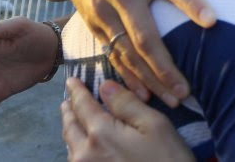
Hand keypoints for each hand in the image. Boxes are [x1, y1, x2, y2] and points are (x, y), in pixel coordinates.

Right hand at [39, 0, 215, 105]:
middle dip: (166, 64)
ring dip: (149, 78)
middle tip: (187, 88)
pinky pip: (114, 56)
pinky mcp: (95, 26)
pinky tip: (145, 95)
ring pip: (128, 52)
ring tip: (173, 98)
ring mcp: (105, 12)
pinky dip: (128, 77)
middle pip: (145, 34)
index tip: (212, 21)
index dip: (190, 1)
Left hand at [61, 78, 194, 161]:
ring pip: (70, 145)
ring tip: (73, 119)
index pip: (83, 105)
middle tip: (68, 100)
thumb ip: (127, 104)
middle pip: (70, 126)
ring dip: (70, 128)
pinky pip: (75, 160)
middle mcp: (84, 154)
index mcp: (100, 133)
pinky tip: (81, 143)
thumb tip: (104, 86)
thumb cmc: (166, 158)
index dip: (77, 91)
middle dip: (69, 110)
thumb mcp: (154, 124)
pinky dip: (75, 146)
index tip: (71, 80)